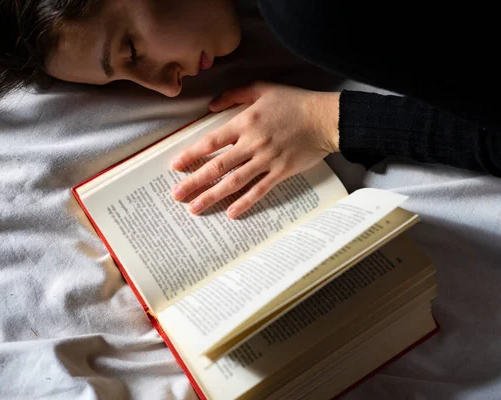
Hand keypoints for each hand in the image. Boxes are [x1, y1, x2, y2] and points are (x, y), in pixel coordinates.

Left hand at [170, 82, 339, 218]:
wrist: (325, 119)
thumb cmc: (295, 102)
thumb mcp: (263, 88)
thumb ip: (234, 94)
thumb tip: (212, 106)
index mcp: (245, 122)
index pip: (212, 142)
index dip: (191, 155)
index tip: (175, 166)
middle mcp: (252, 143)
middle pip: (218, 166)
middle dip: (194, 182)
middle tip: (176, 195)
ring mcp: (267, 160)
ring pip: (234, 181)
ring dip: (212, 196)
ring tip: (195, 208)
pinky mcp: (281, 172)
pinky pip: (259, 190)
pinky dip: (244, 202)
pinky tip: (230, 213)